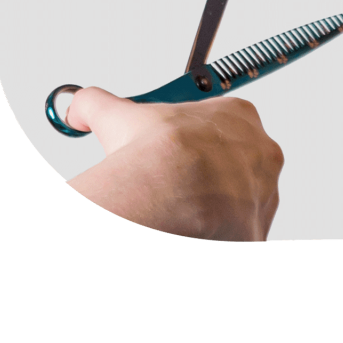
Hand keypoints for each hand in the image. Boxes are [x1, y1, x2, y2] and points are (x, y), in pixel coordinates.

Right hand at [64, 88, 283, 241]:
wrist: (168, 189)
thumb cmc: (154, 152)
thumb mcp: (117, 116)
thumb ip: (95, 105)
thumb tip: (78, 106)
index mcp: (238, 116)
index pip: (221, 131)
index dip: (193, 147)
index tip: (172, 158)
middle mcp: (261, 150)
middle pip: (235, 170)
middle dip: (208, 183)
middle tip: (175, 192)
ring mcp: (264, 190)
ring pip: (240, 205)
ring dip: (216, 213)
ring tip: (181, 217)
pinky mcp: (257, 227)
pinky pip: (240, 236)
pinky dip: (219, 237)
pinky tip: (194, 233)